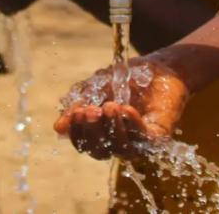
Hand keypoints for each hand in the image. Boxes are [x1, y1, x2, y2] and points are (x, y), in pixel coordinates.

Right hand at [54, 57, 188, 159]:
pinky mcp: (159, 136)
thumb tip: (59, 128)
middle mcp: (120, 143)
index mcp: (102, 135)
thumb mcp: (94, 90)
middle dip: (93, 132)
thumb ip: (78, 107)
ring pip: (122, 150)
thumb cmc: (125, 80)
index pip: (85, 144)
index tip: (75, 112)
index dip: (77, 133)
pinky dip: (132, 124)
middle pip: (101, 152)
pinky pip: (144, 139)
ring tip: (110, 106)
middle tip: (91, 110)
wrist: (157, 67)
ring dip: (113, 129)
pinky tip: (125, 109)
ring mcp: (140, 142)